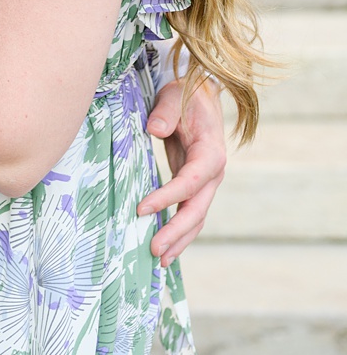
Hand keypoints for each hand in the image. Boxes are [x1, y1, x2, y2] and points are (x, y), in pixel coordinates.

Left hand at [140, 77, 227, 260]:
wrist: (199, 96)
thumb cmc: (185, 95)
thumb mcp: (174, 95)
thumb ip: (166, 111)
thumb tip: (153, 129)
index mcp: (211, 153)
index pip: (190, 182)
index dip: (168, 197)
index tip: (142, 209)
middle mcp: (213, 173)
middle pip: (197, 209)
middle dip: (176, 232)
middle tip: (154, 250)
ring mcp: (206, 182)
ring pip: (196, 217)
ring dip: (179, 239)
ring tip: (158, 259)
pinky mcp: (195, 185)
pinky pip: (189, 212)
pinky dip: (179, 231)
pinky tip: (164, 247)